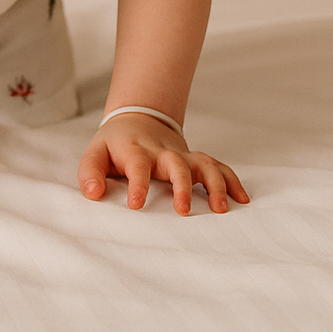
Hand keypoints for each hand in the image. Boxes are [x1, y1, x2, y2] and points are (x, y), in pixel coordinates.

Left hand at [78, 112, 249, 214]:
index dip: (137, 184)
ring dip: (214, 184)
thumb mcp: (95, 154)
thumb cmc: (114, 145)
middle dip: (180, 186)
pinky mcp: (195, 160)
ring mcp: (181, 156)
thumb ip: (90, 173)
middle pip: (175, 164)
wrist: (137, 120)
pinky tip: (242, 199)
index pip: (137, 165)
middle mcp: (161, 153)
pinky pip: (217, 167)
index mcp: (135, 151)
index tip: (136, 205)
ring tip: (220, 209)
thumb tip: (93, 193)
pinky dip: (231, 180)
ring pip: (203, 164)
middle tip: (183, 211)